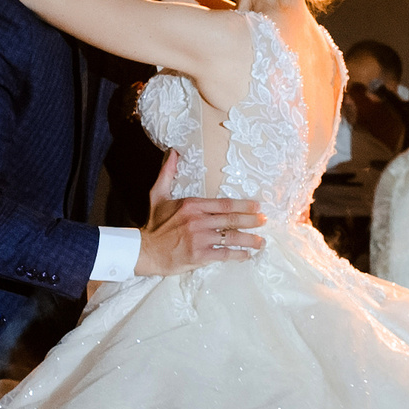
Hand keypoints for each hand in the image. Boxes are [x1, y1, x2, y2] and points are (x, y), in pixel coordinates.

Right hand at [138, 152, 264, 273]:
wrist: (144, 250)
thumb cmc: (154, 225)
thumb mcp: (158, 195)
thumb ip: (167, 173)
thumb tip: (173, 152)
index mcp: (192, 205)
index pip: (224, 204)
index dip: (243, 205)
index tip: (256, 206)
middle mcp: (198, 221)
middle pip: (232, 220)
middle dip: (251, 221)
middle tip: (264, 221)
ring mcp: (200, 239)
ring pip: (231, 237)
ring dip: (249, 240)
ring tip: (261, 241)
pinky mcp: (199, 256)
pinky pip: (224, 254)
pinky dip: (238, 255)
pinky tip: (246, 255)